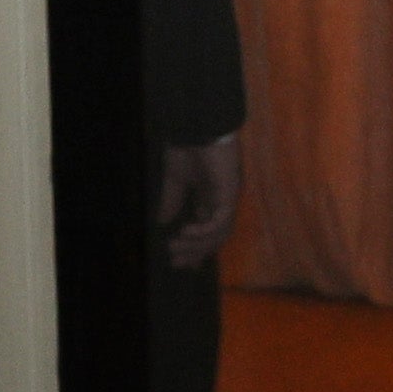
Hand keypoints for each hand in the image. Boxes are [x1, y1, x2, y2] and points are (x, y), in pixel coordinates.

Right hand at [157, 136, 242, 268]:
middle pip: (215, 236)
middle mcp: (222, 201)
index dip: (196, 248)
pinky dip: (204, 230)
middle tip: (176, 262)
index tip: (181, 264)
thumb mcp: (175, 180)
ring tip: (175, 248)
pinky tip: (185, 232)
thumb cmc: (188, 148)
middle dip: (196, 251)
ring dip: (197, 244)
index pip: (208, 231)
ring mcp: (228, 198)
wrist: (197, 128)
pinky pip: (221, 219)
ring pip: (219, 232)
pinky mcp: (230, 192)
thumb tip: (162, 222)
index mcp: (211, 198)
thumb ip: (171, 201)